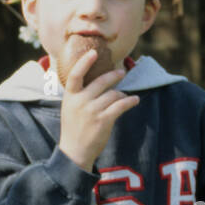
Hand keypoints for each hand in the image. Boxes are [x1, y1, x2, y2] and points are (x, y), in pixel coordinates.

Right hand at [57, 50, 140, 170]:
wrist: (74, 152)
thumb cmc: (73, 129)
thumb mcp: (70, 109)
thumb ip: (79, 95)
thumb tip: (98, 81)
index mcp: (70, 97)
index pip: (76, 74)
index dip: (84, 62)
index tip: (93, 53)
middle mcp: (80, 101)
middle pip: (101, 81)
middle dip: (114, 75)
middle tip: (122, 72)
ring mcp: (92, 111)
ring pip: (113, 94)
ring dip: (121, 94)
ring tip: (125, 96)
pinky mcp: (103, 120)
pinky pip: (121, 105)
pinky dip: (130, 101)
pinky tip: (134, 100)